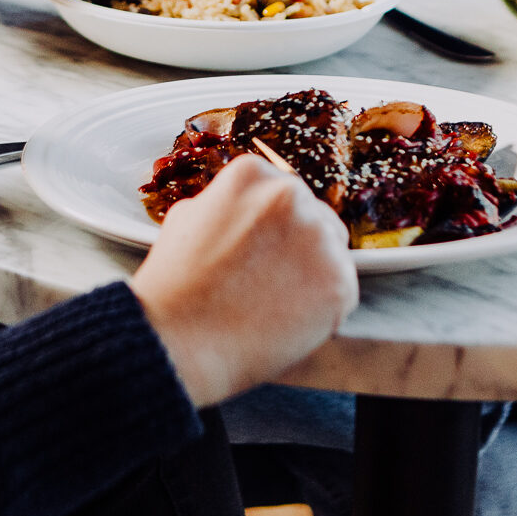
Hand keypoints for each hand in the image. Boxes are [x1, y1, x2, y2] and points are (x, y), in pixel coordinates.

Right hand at [129, 156, 357, 408]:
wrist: (178, 342)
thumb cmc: (174, 287)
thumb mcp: (185, 219)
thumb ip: (224, 204)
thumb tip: (247, 208)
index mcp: (252, 173)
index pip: (282, 193)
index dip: (271, 228)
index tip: (256, 252)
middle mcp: (291, 194)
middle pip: (315, 218)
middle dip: (297, 248)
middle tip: (266, 282)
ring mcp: (319, 237)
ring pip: (332, 253)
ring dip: (312, 275)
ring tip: (271, 303)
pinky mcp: (338, 281)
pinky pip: (342, 291)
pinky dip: (322, 309)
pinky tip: (286, 320)